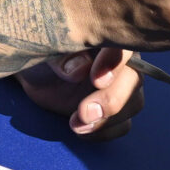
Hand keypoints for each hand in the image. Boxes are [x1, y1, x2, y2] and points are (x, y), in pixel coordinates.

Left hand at [17, 47, 144, 139]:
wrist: (37, 75)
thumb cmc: (43, 55)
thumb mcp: (45, 52)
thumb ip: (61, 58)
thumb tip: (79, 69)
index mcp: (106, 38)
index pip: (122, 47)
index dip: (114, 63)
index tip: (96, 81)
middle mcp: (121, 60)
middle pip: (133, 79)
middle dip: (111, 99)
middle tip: (84, 112)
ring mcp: (121, 86)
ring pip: (133, 103)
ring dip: (106, 120)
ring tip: (75, 124)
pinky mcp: (115, 110)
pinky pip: (123, 125)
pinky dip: (104, 132)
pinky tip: (81, 130)